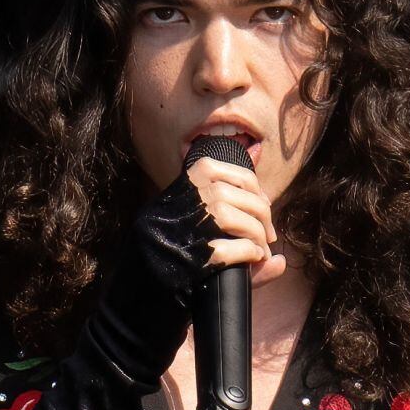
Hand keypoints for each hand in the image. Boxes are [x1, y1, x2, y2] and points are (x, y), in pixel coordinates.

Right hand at [184, 156, 286, 285]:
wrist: (142, 257)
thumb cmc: (176, 226)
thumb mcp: (195, 196)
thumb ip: (228, 184)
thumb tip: (259, 150)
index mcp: (198, 173)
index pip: (246, 178)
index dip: (261, 197)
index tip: (265, 211)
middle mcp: (198, 194)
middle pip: (252, 203)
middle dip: (265, 222)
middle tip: (267, 237)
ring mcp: (199, 222)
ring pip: (246, 224)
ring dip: (258, 239)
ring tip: (260, 250)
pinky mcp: (201, 253)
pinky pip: (240, 249)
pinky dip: (250, 254)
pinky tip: (251, 258)